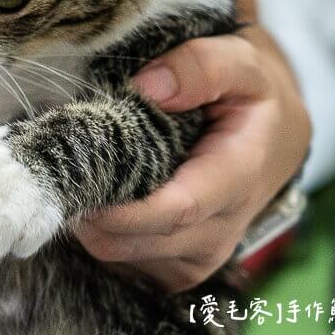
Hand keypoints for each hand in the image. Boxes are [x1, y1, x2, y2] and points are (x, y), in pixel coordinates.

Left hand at [75, 26, 309, 291]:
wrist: (273, 141)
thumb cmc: (248, 98)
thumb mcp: (241, 61)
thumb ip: (202, 66)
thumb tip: (148, 87)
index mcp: (236, 180)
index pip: (172, 211)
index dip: (117, 208)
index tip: (74, 181)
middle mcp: (219, 232)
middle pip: (131, 240)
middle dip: (87, 209)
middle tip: (62, 164)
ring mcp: (197, 258)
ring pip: (118, 254)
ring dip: (90, 221)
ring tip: (84, 173)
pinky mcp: (177, 272)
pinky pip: (121, 264)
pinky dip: (102, 233)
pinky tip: (103, 195)